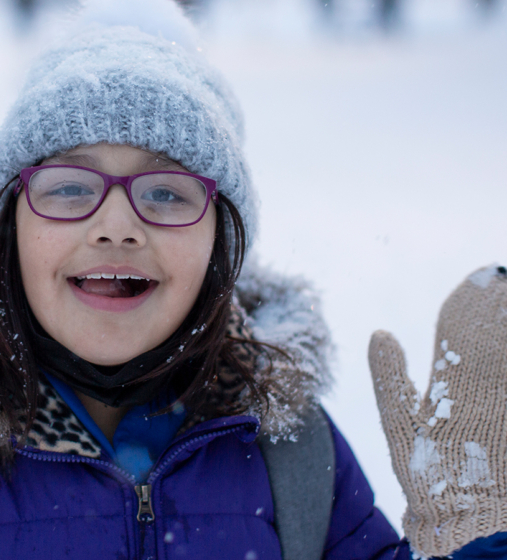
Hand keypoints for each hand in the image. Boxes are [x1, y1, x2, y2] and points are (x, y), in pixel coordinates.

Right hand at [368, 265, 506, 557]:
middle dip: (500, 302)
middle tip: (503, 278)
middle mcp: (487, 388)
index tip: (481, 276)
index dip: (469, 300)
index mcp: (450, 385)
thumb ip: (389, 378)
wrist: (476, 521)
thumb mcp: (399, 428)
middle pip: (497, 331)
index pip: (461, 328)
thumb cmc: (431, 477)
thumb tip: (381, 333)